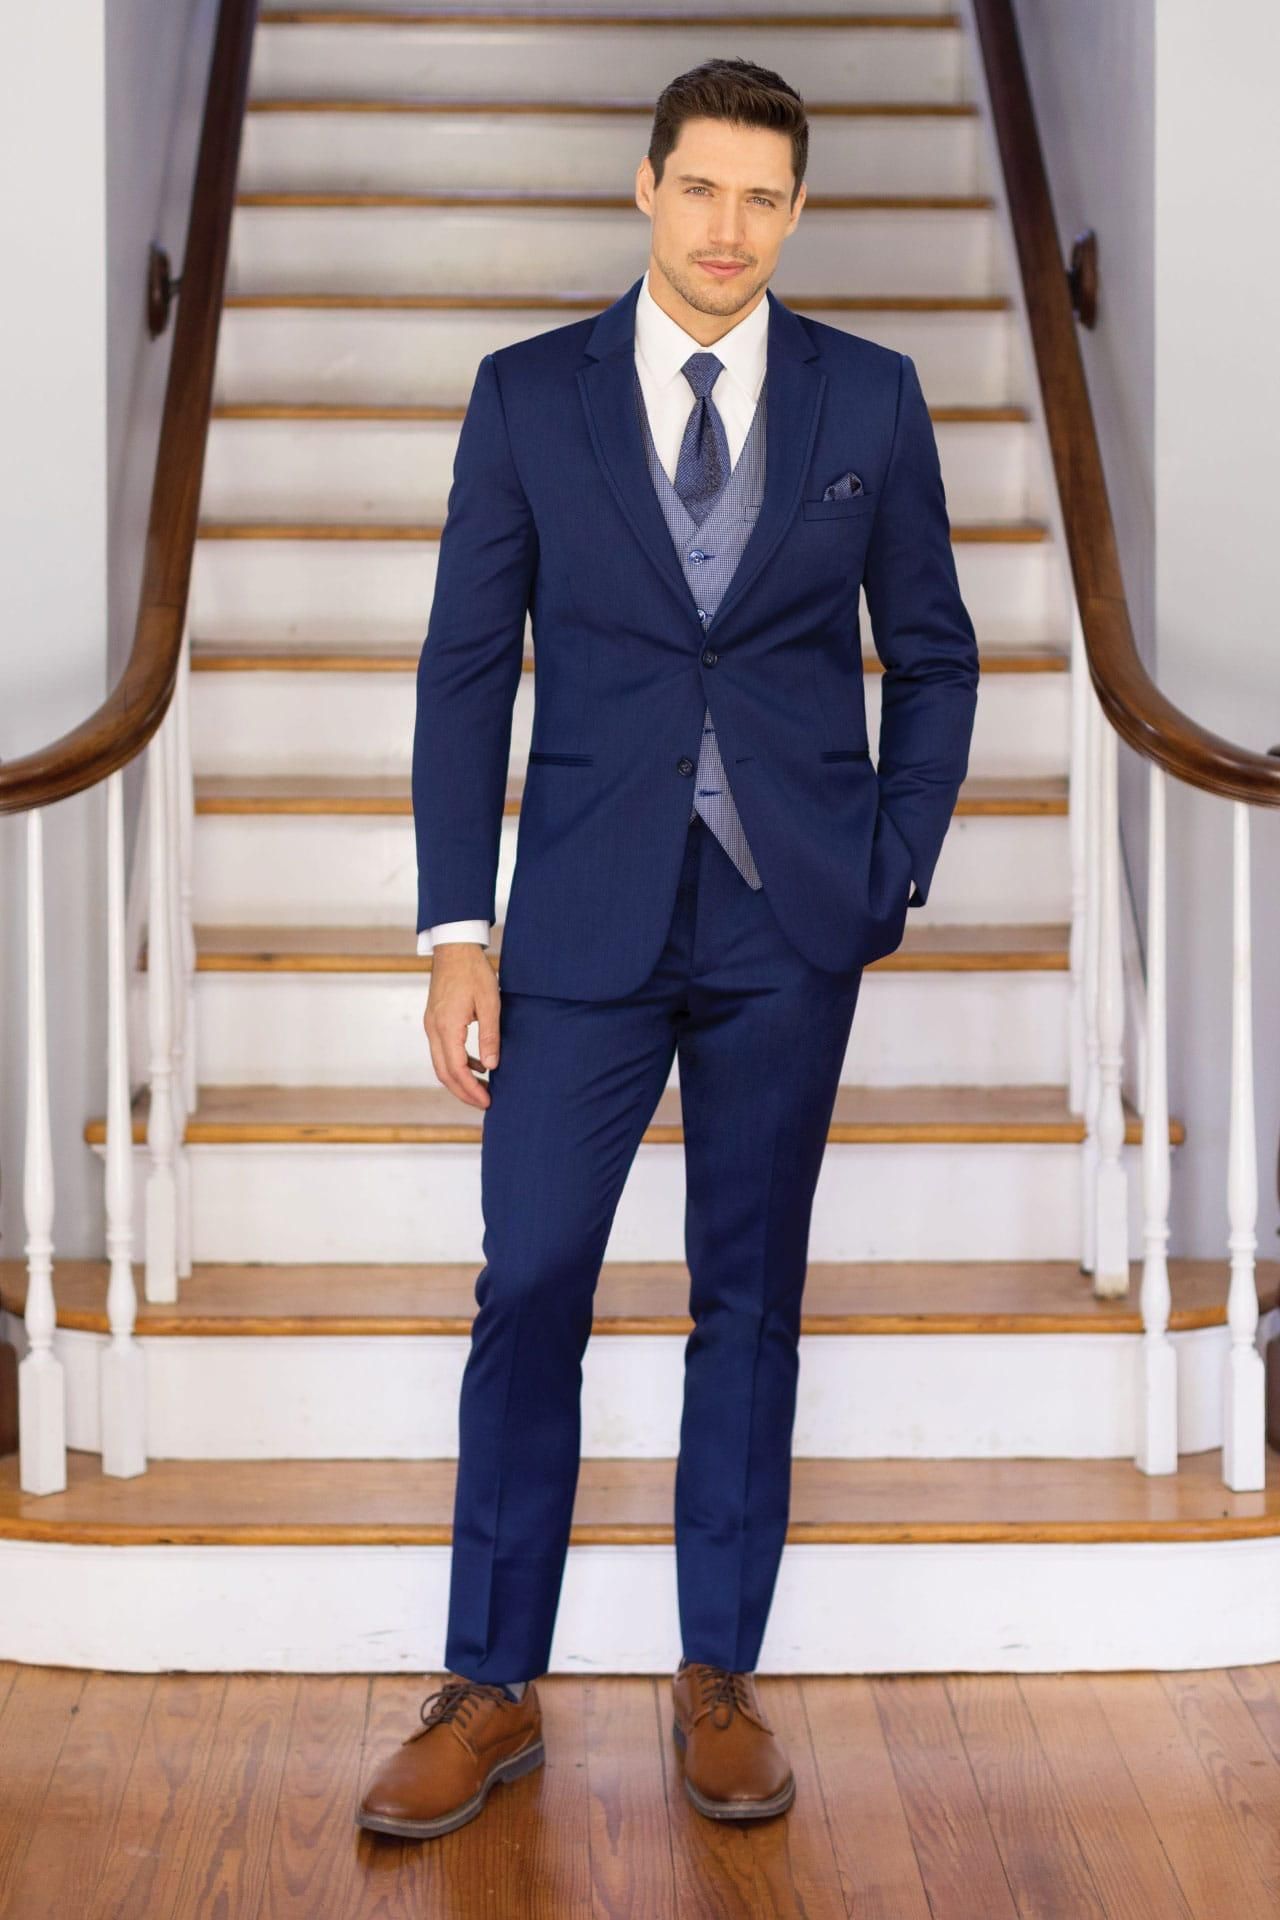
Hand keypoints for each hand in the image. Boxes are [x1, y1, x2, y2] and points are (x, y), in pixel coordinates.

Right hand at [423, 944, 500, 1109]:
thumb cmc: (474, 972)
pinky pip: (442, 1050)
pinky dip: (457, 1063)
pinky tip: (476, 1065)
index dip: (471, 1089)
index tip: (487, 1101)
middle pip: (444, 1073)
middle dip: (463, 1092)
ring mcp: (431, 1025)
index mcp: (447, 1027)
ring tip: (482, 1088)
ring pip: (441, 1064)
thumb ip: (490, 1036)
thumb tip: (491, 1067)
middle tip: (484, 1103)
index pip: (456, 1070)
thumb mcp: (490, 1003)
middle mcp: (433, 1029)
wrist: (454, 948)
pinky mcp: (434, 1020)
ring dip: (459, 1079)